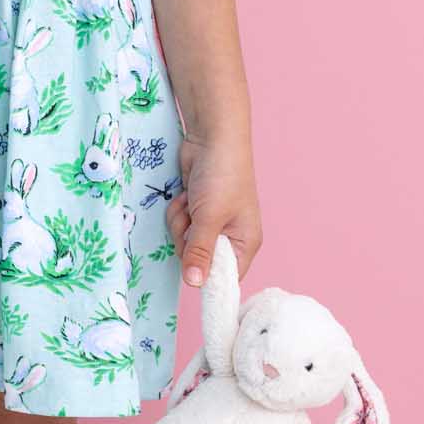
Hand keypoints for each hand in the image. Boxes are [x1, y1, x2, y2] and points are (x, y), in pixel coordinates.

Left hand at [166, 125, 261, 287]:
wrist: (211, 138)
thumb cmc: (222, 177)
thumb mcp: (210, 217)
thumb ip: (200, 252)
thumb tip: (194, 284)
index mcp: (245, 243)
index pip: (225, 277)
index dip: (207, 277)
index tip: (191, 269)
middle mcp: (229, 237)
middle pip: (198, 261)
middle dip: (187, 239)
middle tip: (192, 220)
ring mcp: (211, 223)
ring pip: (183, 242)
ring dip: (180, 222)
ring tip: (190, 201)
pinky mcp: (195, 211)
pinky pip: (179, 225)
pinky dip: (178, 210)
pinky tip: (185, 194)